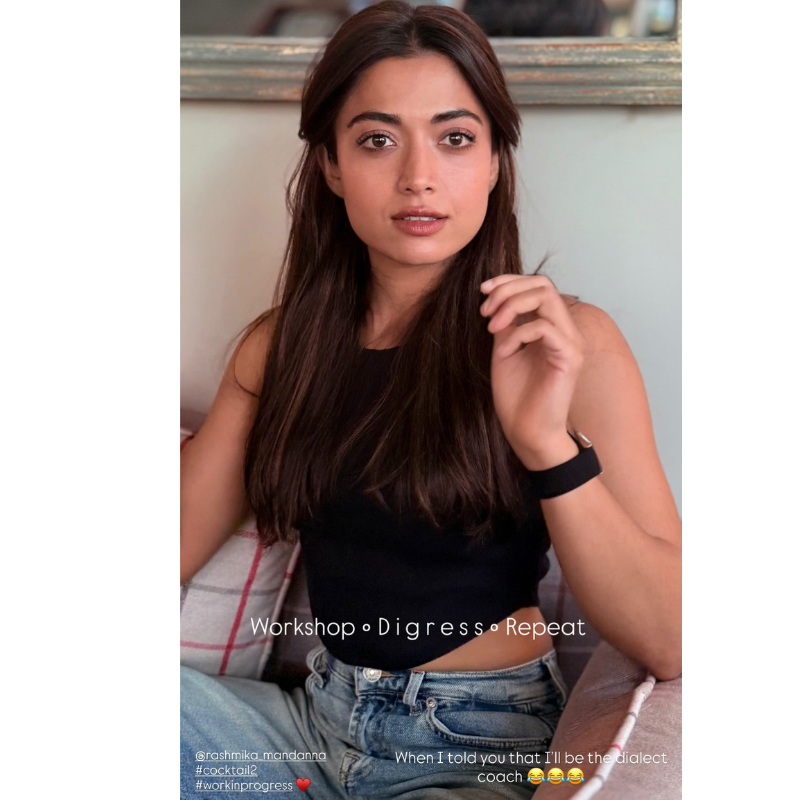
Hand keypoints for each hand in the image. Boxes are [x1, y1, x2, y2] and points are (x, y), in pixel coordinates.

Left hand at [479, 274, 585, 468]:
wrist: (527, 432)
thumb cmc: (517, 397)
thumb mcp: (505, 350)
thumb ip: (506, 325)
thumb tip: (497, 299)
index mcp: (551, 326)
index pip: (538, 284)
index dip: (509, 280)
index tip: (483, 290)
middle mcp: (565, 330)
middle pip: (543, 284)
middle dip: (508, 290)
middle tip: (485, 311)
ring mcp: (570, 343)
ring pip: (547, 297)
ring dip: (512, 306)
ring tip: (492, 327)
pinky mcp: (569, 359)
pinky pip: (544, 328)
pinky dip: (517, 334)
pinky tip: (504, 353)